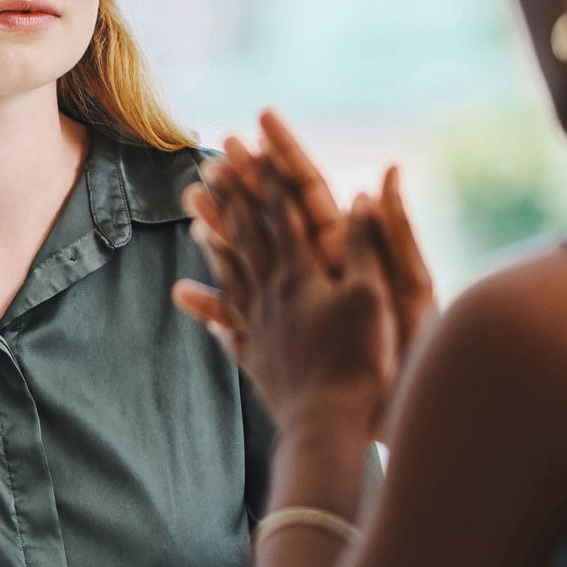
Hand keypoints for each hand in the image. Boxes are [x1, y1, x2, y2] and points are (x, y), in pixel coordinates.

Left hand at [173, 117, 403, 434]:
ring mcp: (258, 326)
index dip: (265, 174)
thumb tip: (364, 192)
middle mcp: (270, 293)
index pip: (280, 211)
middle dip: (229, 196)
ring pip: (229, 273)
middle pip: (245, 235)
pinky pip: (226, 326)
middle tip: (208, 164)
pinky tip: (189, 299)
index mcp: (300, 272)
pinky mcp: (256, 358)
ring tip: (193, 219)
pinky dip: (209, 308)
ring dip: (212, 241)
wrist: (328, 425)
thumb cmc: (361, 360)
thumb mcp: (377, 296)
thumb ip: (366, 244)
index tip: (249, 141)